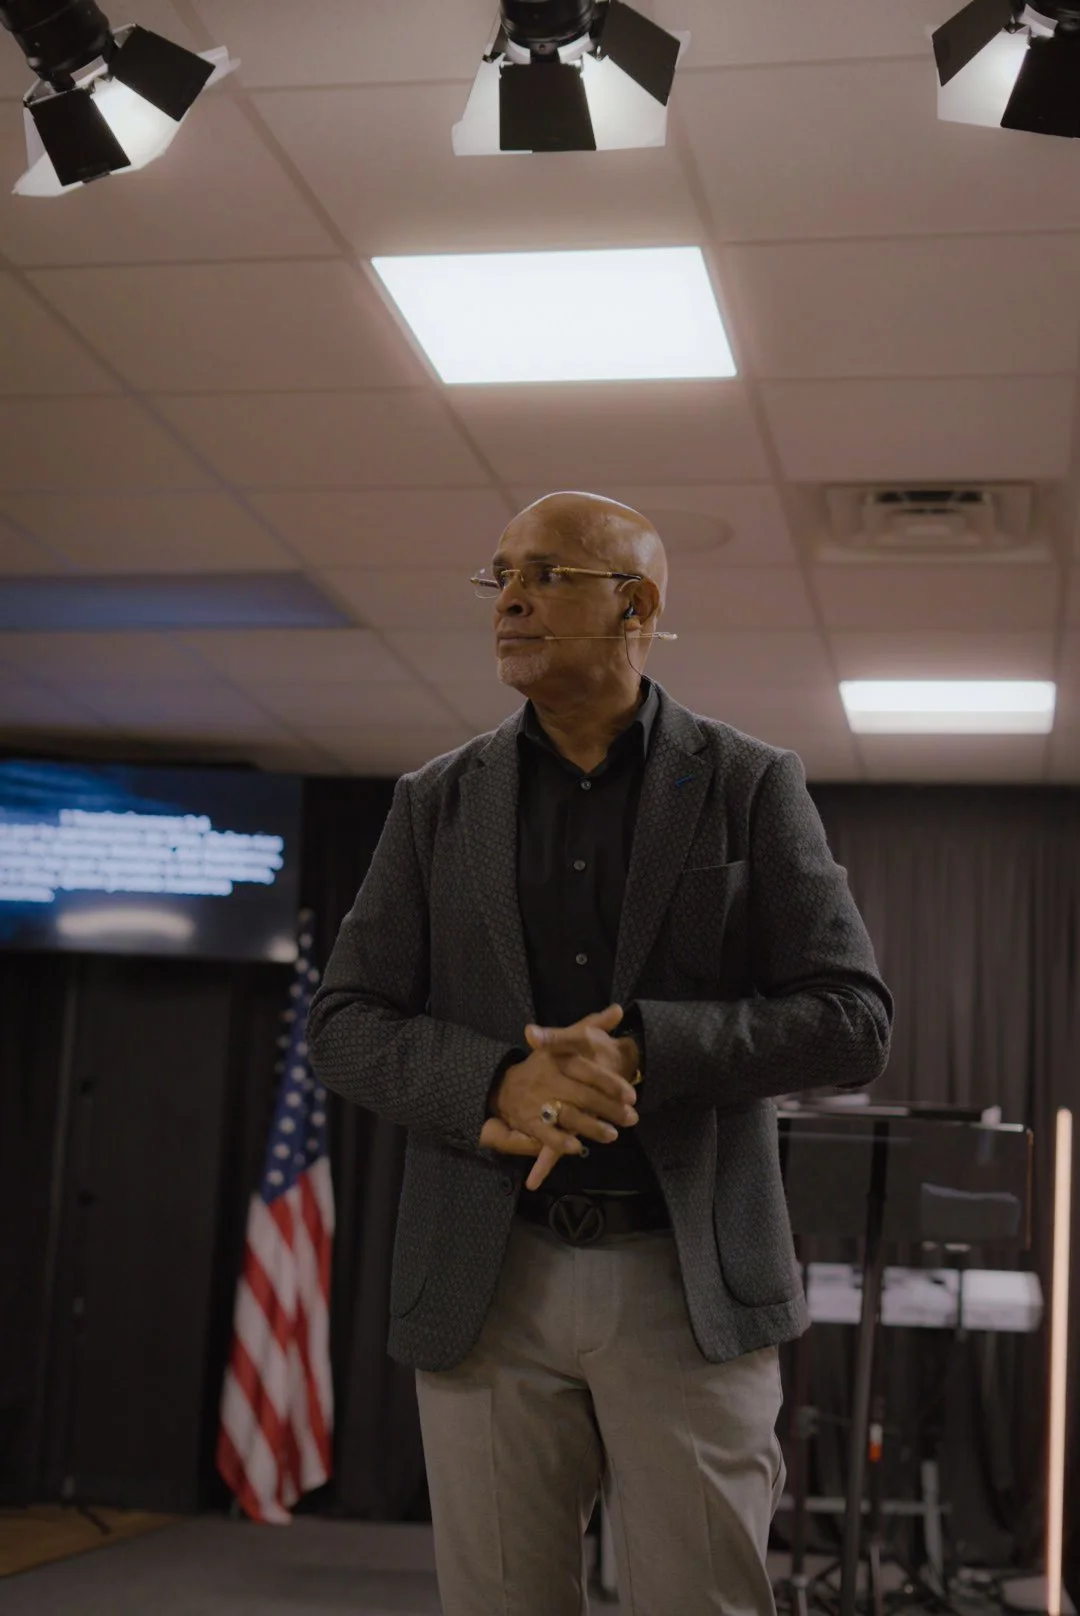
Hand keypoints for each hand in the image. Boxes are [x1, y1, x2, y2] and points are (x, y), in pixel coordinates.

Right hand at [484, 1005, 639, 1190]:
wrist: (506, 1085)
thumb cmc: (545, 1063)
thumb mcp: (566, 1040)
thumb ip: (592, 1025)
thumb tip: (618, 1009)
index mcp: (557, 1059)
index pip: (587, 1071)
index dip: (610, 1083)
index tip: (631, 1094)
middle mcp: (547, 1080)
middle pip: (582, 1096)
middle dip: (609, 1109)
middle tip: (632, 1118)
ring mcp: (537, 1102)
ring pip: (568, 1116)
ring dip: (591, 1128)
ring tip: (613, 1135)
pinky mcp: (529, 1123)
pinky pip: (546, 1135)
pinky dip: (561, 1142)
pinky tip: (578, 1147)